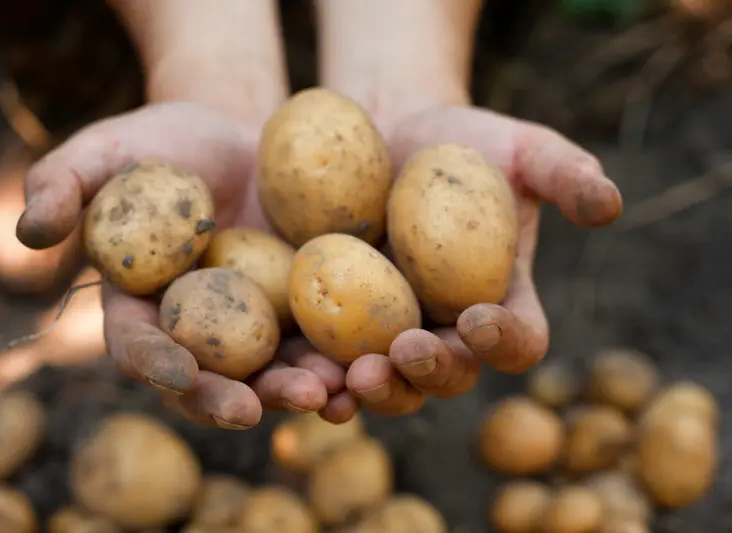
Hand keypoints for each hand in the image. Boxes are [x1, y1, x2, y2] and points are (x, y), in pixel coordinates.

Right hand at [16, 102, 339, 428]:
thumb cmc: (165, 143)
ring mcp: (252, 327)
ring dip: (294, 392)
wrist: (240, 135)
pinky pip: (319, 344)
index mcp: (142, 306)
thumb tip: (29, 232)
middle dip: (229, 400)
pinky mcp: (301, 311)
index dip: (156, 364)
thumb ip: (62, 183)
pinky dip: (340, 361)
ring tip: (327, 395)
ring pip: (270, 374)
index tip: (181, 373)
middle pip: (208, 380)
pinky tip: (365, 366)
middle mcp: (197, 331)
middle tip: (256, 409)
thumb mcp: (107, 150)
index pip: (139, 346)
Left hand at [325, 104, 622, 417]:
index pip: (518, 339)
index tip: (478, 317)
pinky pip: (333, 362)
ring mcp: (392, 333)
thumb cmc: (463, 143)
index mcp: (499, 304)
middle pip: (450, 376)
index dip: (505, 340)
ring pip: (390, 384)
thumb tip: (609, 204)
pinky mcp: (339, 326)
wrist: (386, 136)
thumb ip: (565, 174)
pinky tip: (303, 373)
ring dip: (374, 389)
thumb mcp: (521, 149)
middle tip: (406, 351)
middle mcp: (448, 333)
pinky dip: (321, 375)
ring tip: (350, 377)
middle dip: (431, 372)